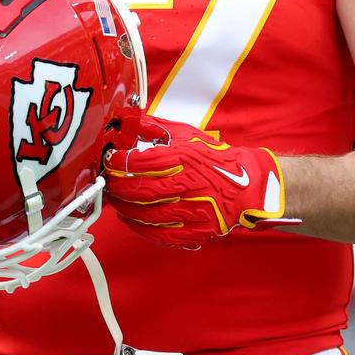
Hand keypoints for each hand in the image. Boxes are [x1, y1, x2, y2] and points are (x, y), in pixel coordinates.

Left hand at [104, 115, 298, 247]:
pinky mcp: (196, 231)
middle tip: (107, 184)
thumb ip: (157, 127)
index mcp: (184, 157)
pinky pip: (160, 234)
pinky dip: (140, 228)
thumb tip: (131, 120)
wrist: (247, 185)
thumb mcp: (188, 134)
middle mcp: (187, 184)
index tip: (109, 161)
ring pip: (147, 214)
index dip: (119, 162)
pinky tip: (131, 220)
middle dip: (117, 188)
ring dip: (124, 209)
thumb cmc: (215, 159)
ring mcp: (192, 210)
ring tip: (115, 201)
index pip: (140, 162)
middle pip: (140, 190)